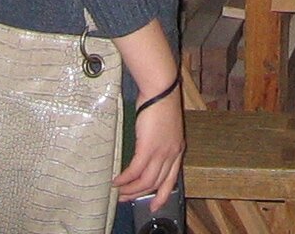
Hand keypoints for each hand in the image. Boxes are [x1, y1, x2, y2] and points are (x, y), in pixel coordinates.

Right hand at [112, 88, 183, 207]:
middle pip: (156, 183)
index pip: (171, 179)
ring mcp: (161, 152)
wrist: (161, 90)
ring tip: (119, 192)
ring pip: (146, 181)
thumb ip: (159, 142)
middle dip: (140, 194)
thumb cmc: (160, 102)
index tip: (154, 205)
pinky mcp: (148, 148)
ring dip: (131, 189)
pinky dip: (125, 178)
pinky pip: (135, 171)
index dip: (162, 195)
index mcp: (178, 149)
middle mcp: (172, 154)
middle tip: (126, 199)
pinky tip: (116, 181)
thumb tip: (144, 153)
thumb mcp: (164, 127)